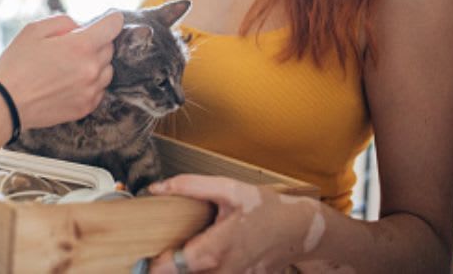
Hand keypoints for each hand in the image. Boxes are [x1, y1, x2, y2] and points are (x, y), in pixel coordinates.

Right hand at [0, 11, 122, 128]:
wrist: (4, 104)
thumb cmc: (16, 65)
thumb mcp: (34, 30)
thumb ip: (64, 22)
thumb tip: (82, 26)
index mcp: (81, 46)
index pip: (113, 26)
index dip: (112, 19)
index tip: (111, 18)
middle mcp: (92, 68)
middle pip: (109, 48)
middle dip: (95, 43)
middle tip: (72, 48)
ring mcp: (91, 90)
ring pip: (107, 69)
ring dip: (95, 64)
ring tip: (69, 67)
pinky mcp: (87, 106)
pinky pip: (100, 89)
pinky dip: (90, 84)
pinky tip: (70, 83)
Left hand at [147, 175, 321, 272]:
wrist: (300, 230)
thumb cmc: (267, 209)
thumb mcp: (230, 190)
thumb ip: (191, 186)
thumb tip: (157, 188)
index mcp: (212, 252)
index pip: (165, 269)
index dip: (153, 262)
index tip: (152, 251)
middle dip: (172, 264)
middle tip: (175, 248)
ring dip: (192, 267)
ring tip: (198, 249)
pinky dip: (210, 269)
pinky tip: (220, 254)